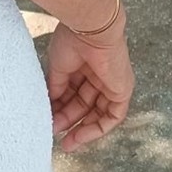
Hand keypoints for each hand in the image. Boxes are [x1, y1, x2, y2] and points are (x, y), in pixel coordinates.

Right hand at [46, 15, 134, 150]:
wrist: (90, 30)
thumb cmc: (72, 42)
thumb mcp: (59, 69)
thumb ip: (57, 90)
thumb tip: (51, 109)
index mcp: (84, 65)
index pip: (74, 92)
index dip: (61, 108)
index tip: (48, 121)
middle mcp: (99, 74)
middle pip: (85, 104)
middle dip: (70, 120)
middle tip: (54, 134)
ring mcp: (112, 82)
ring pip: (98, 112)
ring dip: (82, 128)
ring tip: (66, 142)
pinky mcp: (123, 90)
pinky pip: (113, 115)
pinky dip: (98, 128)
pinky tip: (80, 135)